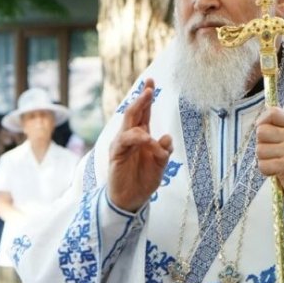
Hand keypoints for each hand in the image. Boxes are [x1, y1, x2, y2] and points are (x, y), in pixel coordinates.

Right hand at [108, 79, 174, 212]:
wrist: (131, 200)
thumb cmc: (144, 180)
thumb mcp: (161, 165)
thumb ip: (164, 151)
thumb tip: (167, 137)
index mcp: (141, 135)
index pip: (143, 112)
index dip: (147, 98)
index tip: (152, 82)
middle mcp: (130, 136)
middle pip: (134, 112)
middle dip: (142, 98)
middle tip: (150, 87)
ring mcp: (122, 144)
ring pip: (129, 122)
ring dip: (139, 112)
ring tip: (149, 110)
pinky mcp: (116, 154)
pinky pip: (125, 140)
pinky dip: (136, 138)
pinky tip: (146, 138)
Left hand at [256, 106, 283, 207]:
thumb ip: (278, 129)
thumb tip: (258, 122)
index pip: (273, 112)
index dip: (263, 122)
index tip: (265, 135)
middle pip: (261, 131)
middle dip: (262, 144)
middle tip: (274, 154)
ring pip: (259, 150)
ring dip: (264, 160)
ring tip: (276, 164)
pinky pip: (262, 165)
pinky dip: (266, 171)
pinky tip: (276, 173)